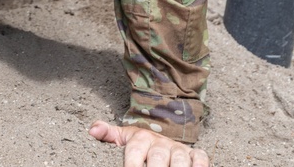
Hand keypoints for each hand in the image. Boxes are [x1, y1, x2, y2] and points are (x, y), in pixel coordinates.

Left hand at [88, 121, 208, 166]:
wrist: (165, 132)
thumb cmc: (141, 142)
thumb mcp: (124, 136)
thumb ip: (110, 134)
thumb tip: (92, 131)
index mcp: (141, 138)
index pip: (135, 151)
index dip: (131, 163)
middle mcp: (161, 143)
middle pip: (158, 158)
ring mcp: (179, 150)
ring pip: (180, 160)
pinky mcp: (195, 155)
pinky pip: (201, 158)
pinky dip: (200, 165)